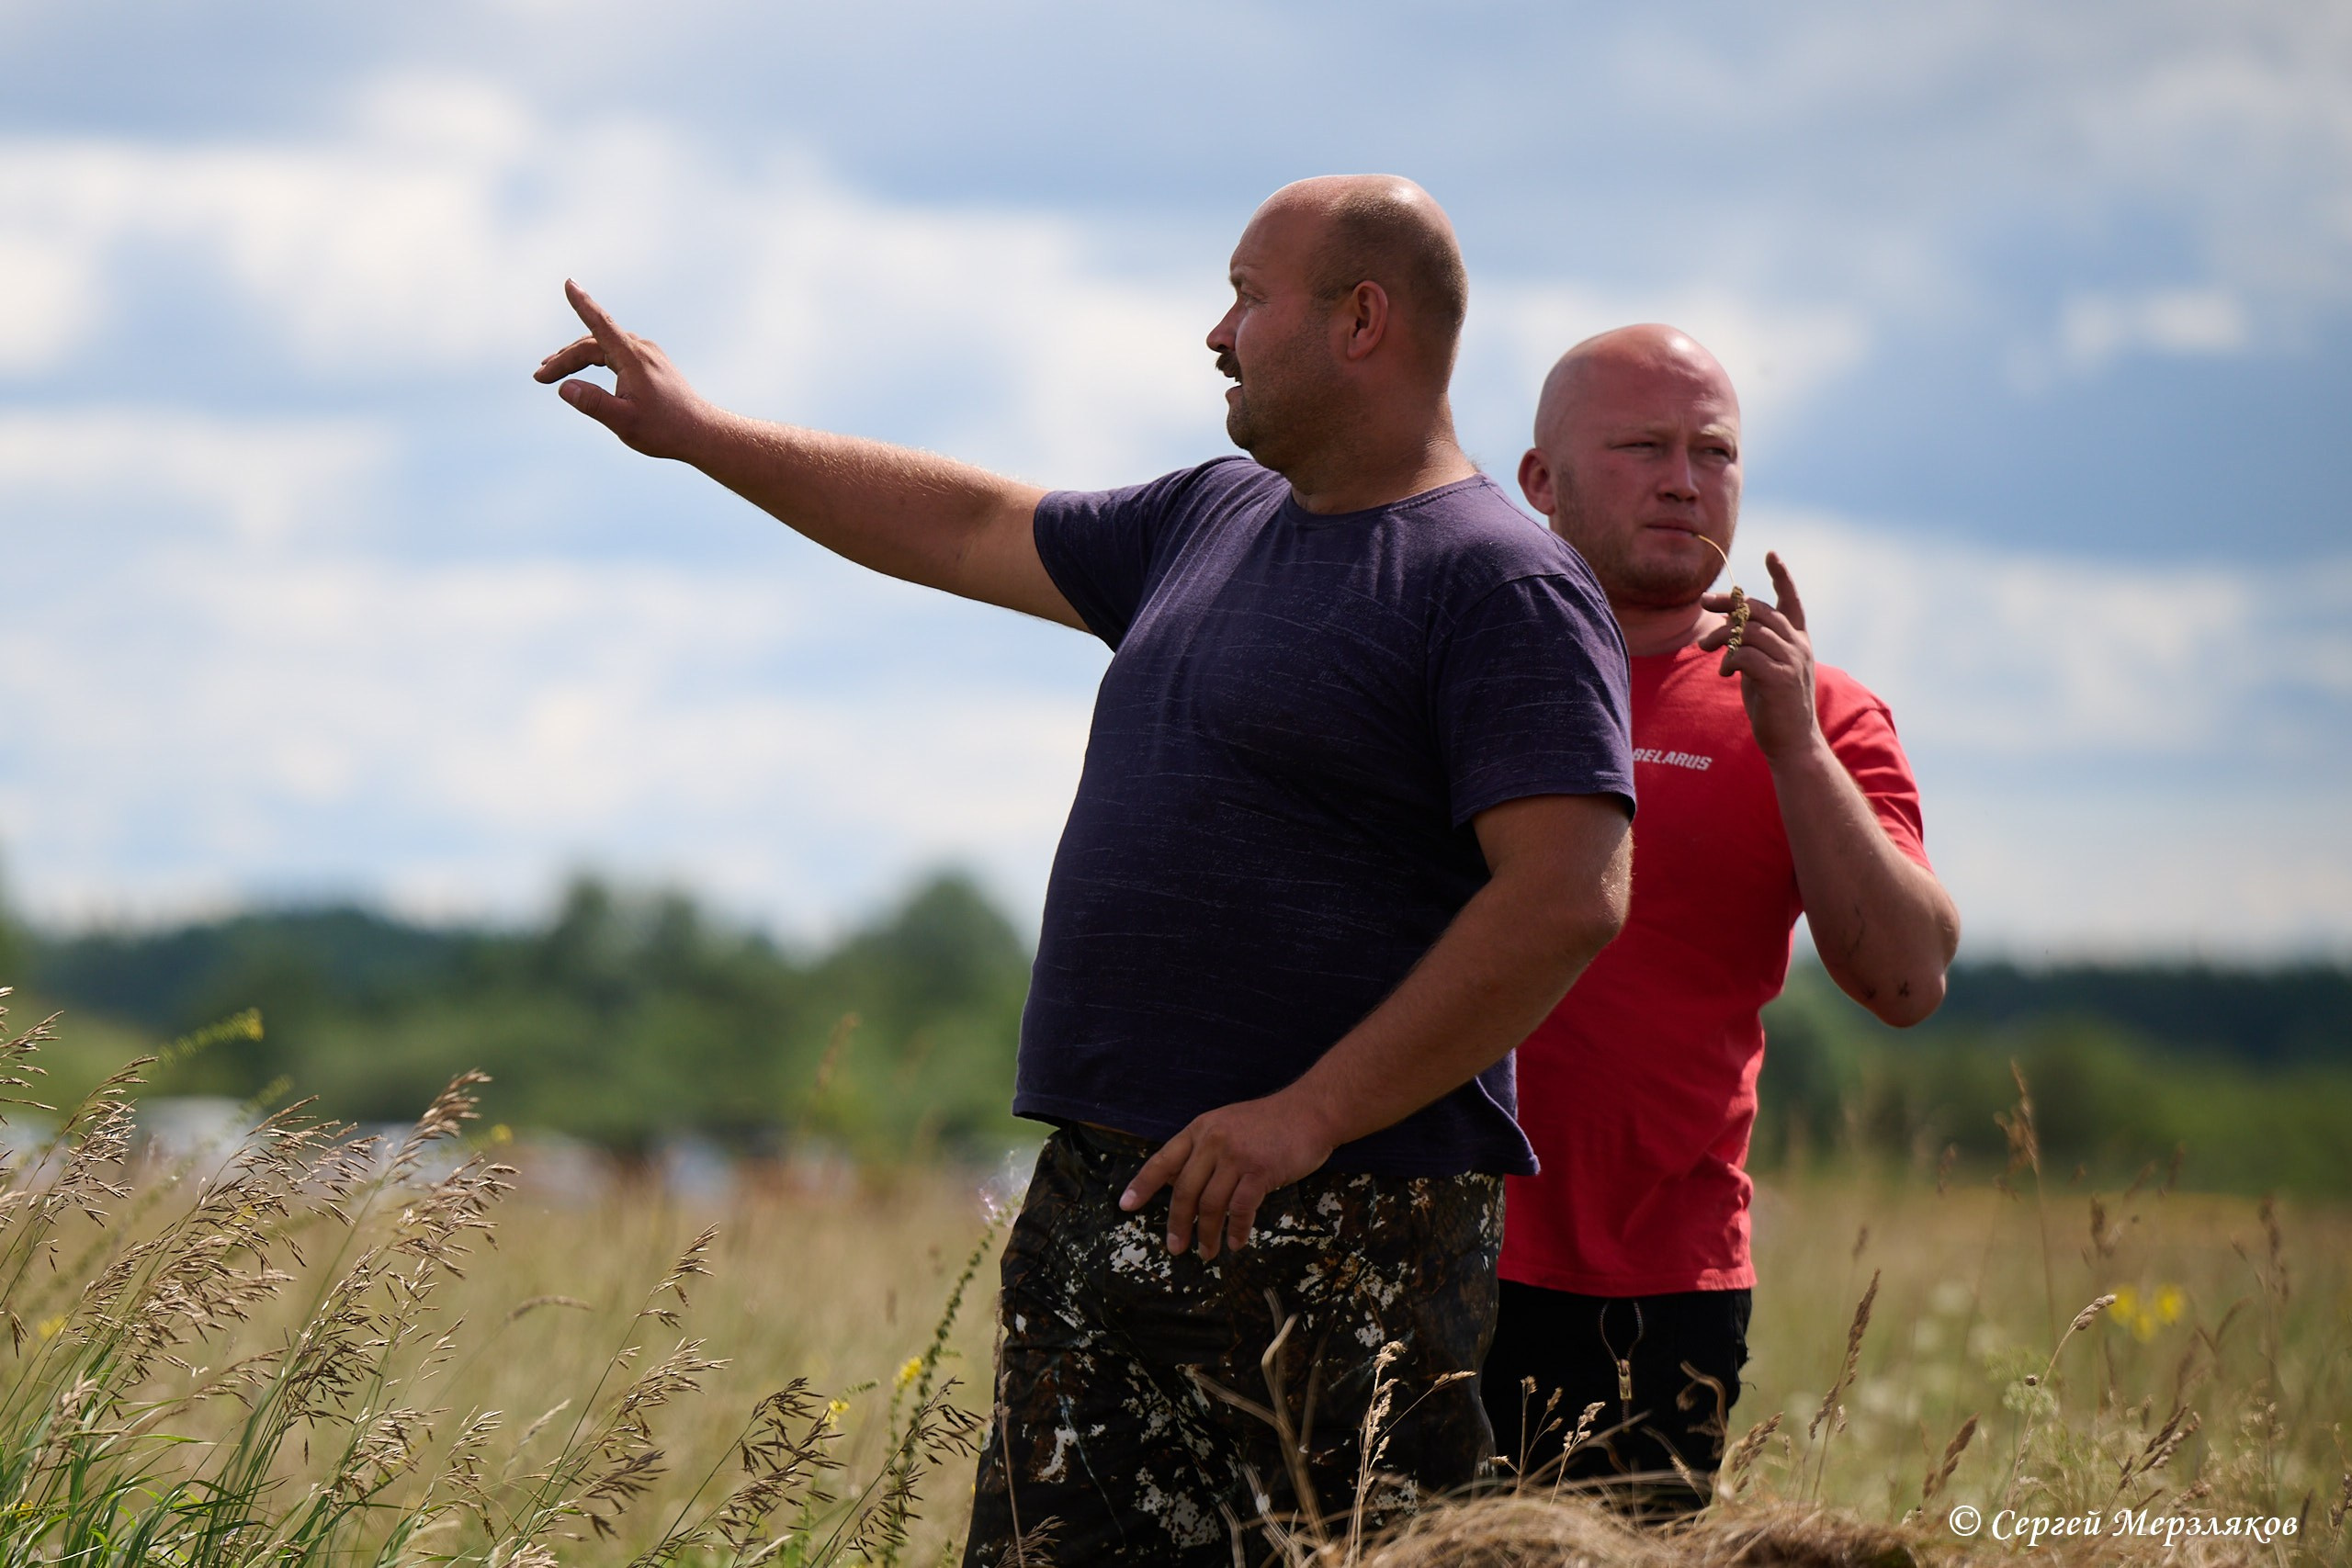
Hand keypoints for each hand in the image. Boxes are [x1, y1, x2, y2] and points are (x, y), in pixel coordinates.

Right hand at [533, 281, 716, 460]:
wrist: (701, 433)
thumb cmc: (666, 430)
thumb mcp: (625, 422)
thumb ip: (594, 404)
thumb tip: (564, 388)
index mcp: (633, 358)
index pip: (601, 324)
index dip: (582, 304)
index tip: (568, 283)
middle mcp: (641, 349)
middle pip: (593, 343)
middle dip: (564, 358)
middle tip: (540, 377)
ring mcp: (648, 355)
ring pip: (603, 347)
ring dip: (577, 357)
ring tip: (552, 372)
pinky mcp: (651, 364)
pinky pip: (615, 353)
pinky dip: (594, 359)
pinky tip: (584, 370)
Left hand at [1117, 1093, 1335, 1259]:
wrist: (1311, 1111)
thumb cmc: (1270, 1123)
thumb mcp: (1226, 1125)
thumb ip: (1203, 1149)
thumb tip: (1178, 1182)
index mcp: (1200, 1130)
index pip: (1162, 1160)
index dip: (1142, 1185)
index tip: (1125, 1206)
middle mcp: (1213, 1141)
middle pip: (1184, 1191)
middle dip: (1177, 1224)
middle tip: (1175, 1248)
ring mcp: (1237, 1156)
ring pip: (1211, 1205)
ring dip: (1207, 1234)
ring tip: (1207, 1252)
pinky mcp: (1260, 1171)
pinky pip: (1241, 1209)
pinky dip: (1236, 1230)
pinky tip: (1235, 1243)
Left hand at [1697, 550, 1822, 763]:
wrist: (1792, 743)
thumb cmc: (1773, 704)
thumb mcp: (1762, 666)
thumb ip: (1752, 643)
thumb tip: (1728, 621)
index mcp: (1797, 640)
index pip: (1791, 600)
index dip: (1782, 576)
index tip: (1772, 554)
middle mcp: (1798, 646)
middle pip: (1759, 609)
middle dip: (1729, 603)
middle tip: (1704, 603)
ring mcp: (1792, 661)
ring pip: (1750, 630)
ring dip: (1721, 635)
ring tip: (1705, 648)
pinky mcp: (1780, 679)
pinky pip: (1746, 655)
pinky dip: (1729, 659)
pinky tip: (1725, 672)